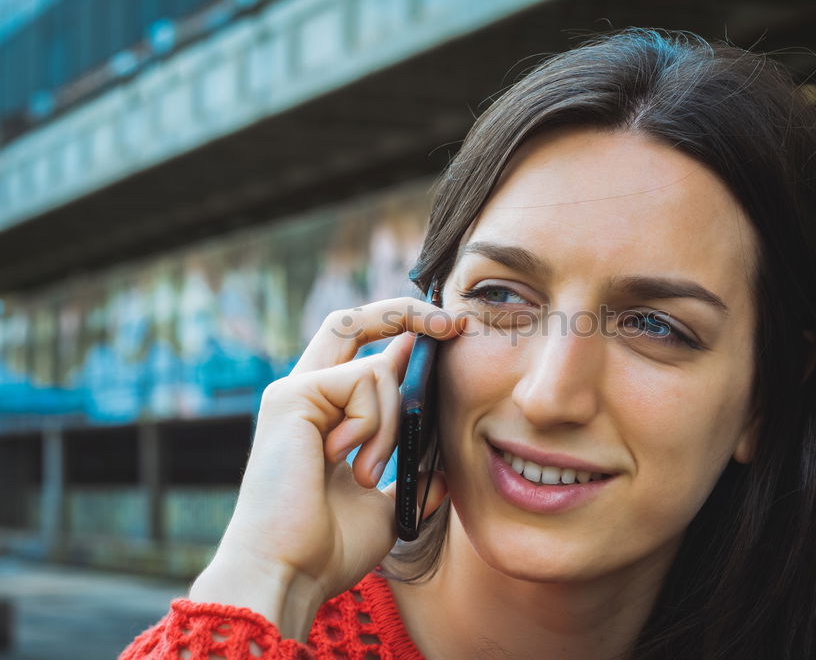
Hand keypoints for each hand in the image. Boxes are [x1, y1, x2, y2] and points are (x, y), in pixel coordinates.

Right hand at [207, 297, 460, 607]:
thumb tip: (438, 429)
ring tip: (369, 475)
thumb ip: (407, 460)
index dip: (404, 332)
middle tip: (453, 324)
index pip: (361, 350)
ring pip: (379, 370)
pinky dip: (375, 427)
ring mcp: (294, 393)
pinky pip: (364, 384)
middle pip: (353, 322)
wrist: (291, 574)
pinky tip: (351, 466)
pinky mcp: (291, 397)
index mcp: (323, 415)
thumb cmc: (331, 547)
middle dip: (408, 312)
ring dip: (395, 424)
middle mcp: (305, 396)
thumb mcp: (387, 500)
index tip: (451, 334)